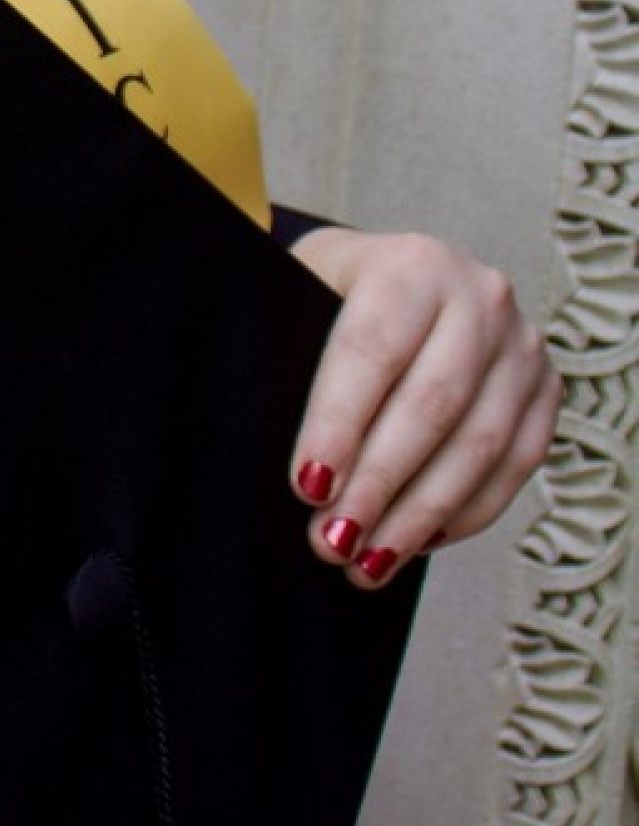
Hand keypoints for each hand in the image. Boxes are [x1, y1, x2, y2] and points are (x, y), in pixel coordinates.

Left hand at [285, 226, 558, 585]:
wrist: (401, 276)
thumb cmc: (335, 294)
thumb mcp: (302, 294)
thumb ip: (290, 354)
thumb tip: (280, 456)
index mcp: (412, 264)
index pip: (373, 350)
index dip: (339, 424)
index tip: (308, 487)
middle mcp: (480, 297)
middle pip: (432, 404)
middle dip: (379, 484)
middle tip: (334, 540)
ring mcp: (522, 344)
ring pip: (480, 444)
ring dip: (421, 514)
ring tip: (369, 561)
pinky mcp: (545, 389)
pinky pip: (515, 464)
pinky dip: (466, 512)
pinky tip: (419, 541)